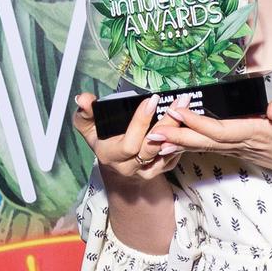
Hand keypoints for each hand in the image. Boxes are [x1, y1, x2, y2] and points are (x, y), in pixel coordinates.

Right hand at [71, 87, 185, 184]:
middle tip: (179, 101)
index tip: (151, 100)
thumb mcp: (88, 127)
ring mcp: (145, 171)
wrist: (115, 165)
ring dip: (178, 129)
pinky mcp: (159, 170)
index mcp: (111, 156)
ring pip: (165, 151)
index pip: (128, 144)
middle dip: (167, 123)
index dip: (140, 123)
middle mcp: (129, 167)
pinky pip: (174, 156)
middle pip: (152, 148)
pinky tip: (188, 122)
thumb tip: (83, 99)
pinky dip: (181, 140)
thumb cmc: (102, 141)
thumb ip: (86, 112)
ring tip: (186, 107)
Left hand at [144, 93, 271, 187]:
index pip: (221, 129)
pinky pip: (215, 148)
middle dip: (178, 138)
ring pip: (207, 146)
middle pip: (206, 142)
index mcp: (259, 133)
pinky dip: (194, 145)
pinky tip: (180, 144)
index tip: (177, 113)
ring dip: (181, 143)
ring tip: (156, 140)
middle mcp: (247, 144)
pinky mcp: (246, 150)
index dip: (197, 123)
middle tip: (151, 133)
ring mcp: (245, 150)